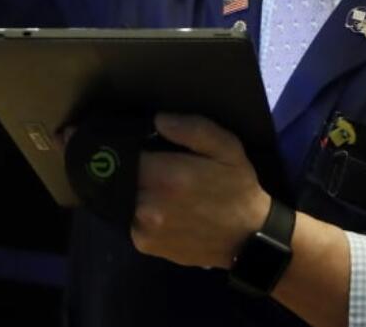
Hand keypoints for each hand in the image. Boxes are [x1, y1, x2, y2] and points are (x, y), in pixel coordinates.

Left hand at [132, 113, 270, 268]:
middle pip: (118, 177)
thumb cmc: (237, 188)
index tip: (134, 140)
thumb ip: (192, 129)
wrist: (247, 238)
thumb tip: (158, 120)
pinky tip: (153, 203)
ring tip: (147, 181)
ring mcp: (144, 228)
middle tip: (141, 160)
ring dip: (129, 188)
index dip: (127, 144)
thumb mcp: (226, 148)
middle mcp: (149, 204)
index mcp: (167, 176)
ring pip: (119, 198)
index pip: (124, 153)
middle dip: (125, 166)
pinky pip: (127, 218)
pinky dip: (134, 208)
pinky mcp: (144, 245)